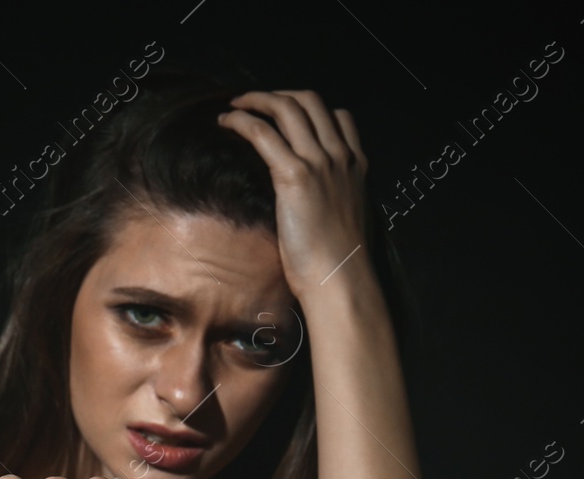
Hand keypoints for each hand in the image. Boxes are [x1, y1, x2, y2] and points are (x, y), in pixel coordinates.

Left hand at [217, 90, 371, 299]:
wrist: (341, 279)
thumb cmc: (339, 264)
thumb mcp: (345, 222)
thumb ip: (333, 201)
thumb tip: (312, 206)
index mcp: (356, 167)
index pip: (340, 117)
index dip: (311, 109)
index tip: (285, 116)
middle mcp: (341, 157)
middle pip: (311, 102)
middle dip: (280, 95)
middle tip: (254, 103)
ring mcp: (320, 162)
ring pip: (288, 108)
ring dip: (256, 99)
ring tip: (235, 106)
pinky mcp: (295, 175)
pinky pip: (263, 132)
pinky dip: (242, 120)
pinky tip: (227, 122)